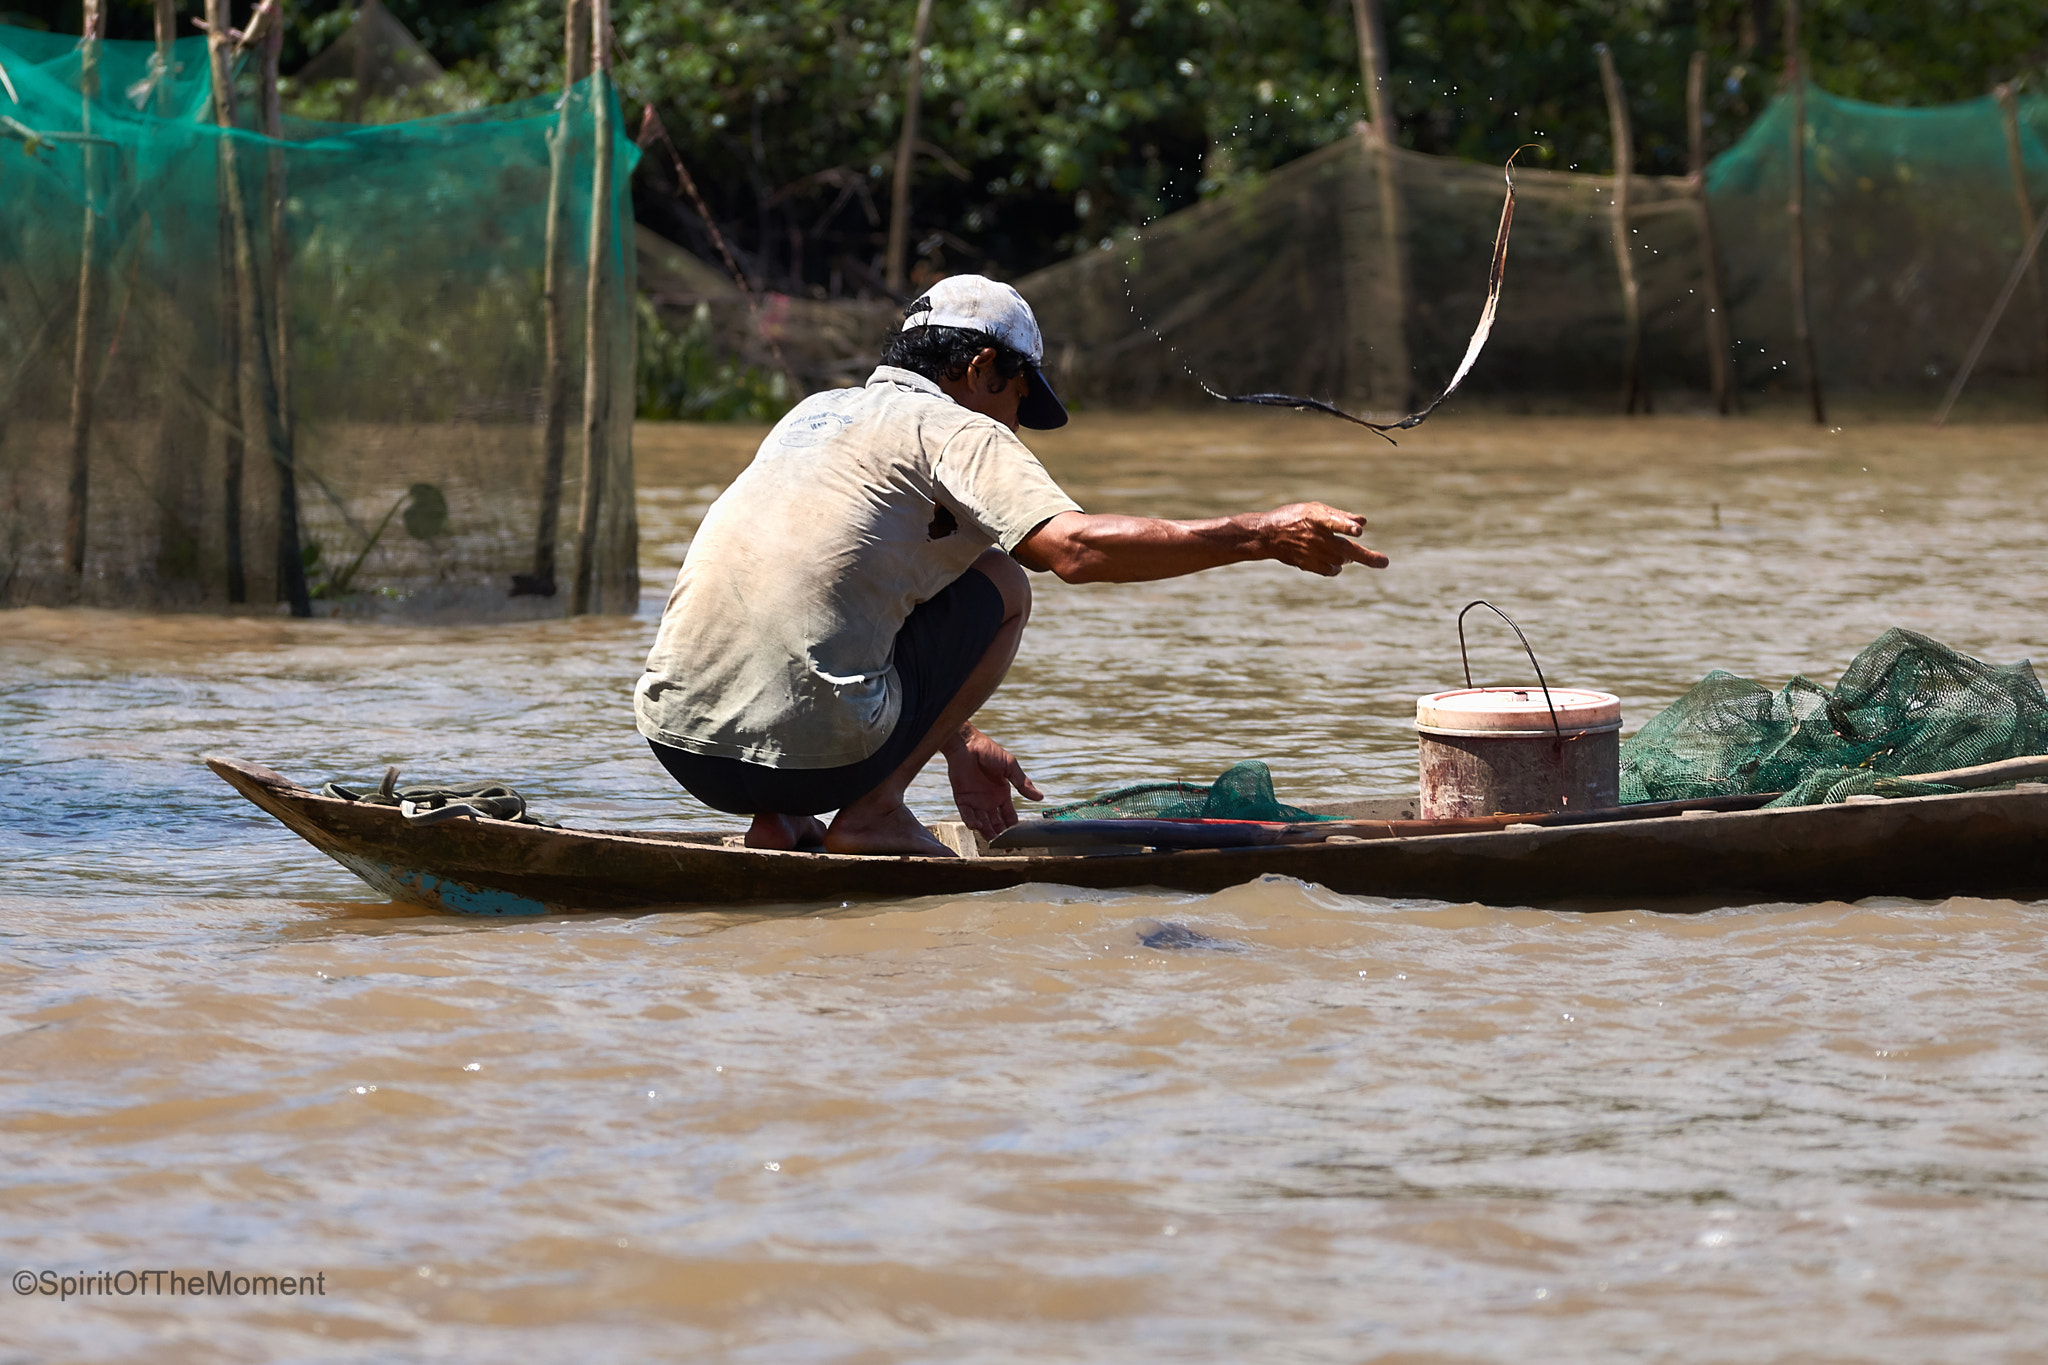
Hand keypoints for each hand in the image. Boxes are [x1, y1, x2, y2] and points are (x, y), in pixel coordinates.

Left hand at [943, 725, 1042, 839]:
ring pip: (982, 823)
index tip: (1019, 840)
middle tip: (1006, 848)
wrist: (967, 743)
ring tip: (992, 841)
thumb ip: (1023, 783)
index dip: (1014, 829)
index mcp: (1002, 794)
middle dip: (1001, 837)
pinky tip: (977, 826)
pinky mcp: (962, 798)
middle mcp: (989, 801)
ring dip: (987, 832)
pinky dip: (971, 821)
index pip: (1010, 817)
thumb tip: (1040, 797)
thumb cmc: (989, 751)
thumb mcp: (1010, 766)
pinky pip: (966, 814)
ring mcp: (975, 800)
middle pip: (996, 825)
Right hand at [1254, 502, 1389, 575]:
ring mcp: (1311, 553)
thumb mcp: (1316, 510)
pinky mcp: (1307, 565)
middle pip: (1345, 549)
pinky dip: (1337, 566)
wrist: (1268, 535)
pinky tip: (1334, 560)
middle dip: (1366, 556)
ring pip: (1342, 560)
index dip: (1346, 526)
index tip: (1358, 531)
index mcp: (1316, 518)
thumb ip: (1341, 516)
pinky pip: (1331, 570)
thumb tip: (1364, 522)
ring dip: (1349, 556)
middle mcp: (1315, 537)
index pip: (1333, 522)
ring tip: (1342, 549)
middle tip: (1384, 562)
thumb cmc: (1295, 518)